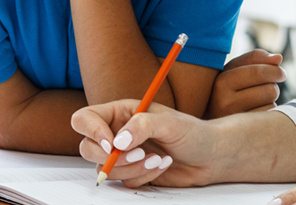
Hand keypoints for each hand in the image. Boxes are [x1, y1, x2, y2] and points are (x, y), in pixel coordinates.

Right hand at [71, 100, 223, 187]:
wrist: (210, 156)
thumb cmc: (192, 132)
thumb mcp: (170, 123)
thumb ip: (142, 126)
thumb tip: (118, 142)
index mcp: (120, 113)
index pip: (85, 119)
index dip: (92, 132)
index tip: (112, 145)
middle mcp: (117, 133)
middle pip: (87, 148)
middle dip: (111, 157)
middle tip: (139, 154)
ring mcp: (123, 155)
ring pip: (104, 169)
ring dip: (130, 169)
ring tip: (158, 159)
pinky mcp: (132, 173)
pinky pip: (123, 181)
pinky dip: (143, 177)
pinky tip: (161, 166)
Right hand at [205, 49, 284, 118]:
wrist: (208, 122)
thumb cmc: (224, 89)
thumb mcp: (232, 70)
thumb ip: (254, 59)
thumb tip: (278, 57)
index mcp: (221, 82)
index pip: (257, 72)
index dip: (274, 70)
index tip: (280, 72)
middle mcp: (225, 102)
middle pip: (269, 89)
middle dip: (273, 84)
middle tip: (270, 84)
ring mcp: (235, 120)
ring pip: (271, 103)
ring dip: (270, 98)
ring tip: (258, 98)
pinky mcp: (245, 133)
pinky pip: (269, 116)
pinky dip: (268, 111)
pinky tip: (257, 110)